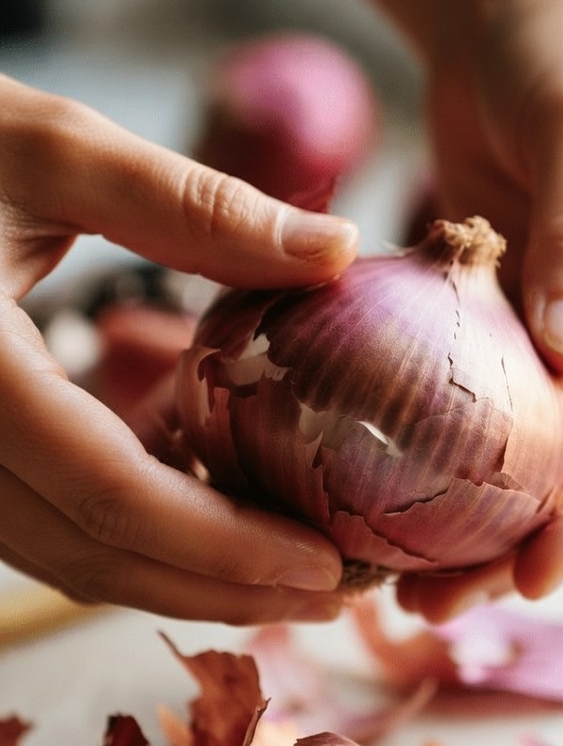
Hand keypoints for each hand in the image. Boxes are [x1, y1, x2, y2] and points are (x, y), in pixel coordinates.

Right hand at [0, 74, 357, 622]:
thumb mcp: (51, 151)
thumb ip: (192, 206)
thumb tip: (336, 249)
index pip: (112, 495)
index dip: (227, 547)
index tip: (326, 565)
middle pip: (92, 555)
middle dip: (220, 588)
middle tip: (333, 594)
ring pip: (64, 559)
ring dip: (179, 578)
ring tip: (286, 573)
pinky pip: (42, 527)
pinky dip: (131, 538)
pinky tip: (207, 519)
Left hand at [397, 0, 562, 619]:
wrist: (514, 13)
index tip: (539, 570)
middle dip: (538, 547)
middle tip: (447, 602)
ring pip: (544, 464)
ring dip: (487, 530)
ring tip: (410, 590)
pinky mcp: (518, 332)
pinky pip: (492, 421)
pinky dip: (451, 471)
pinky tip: (392, 507)